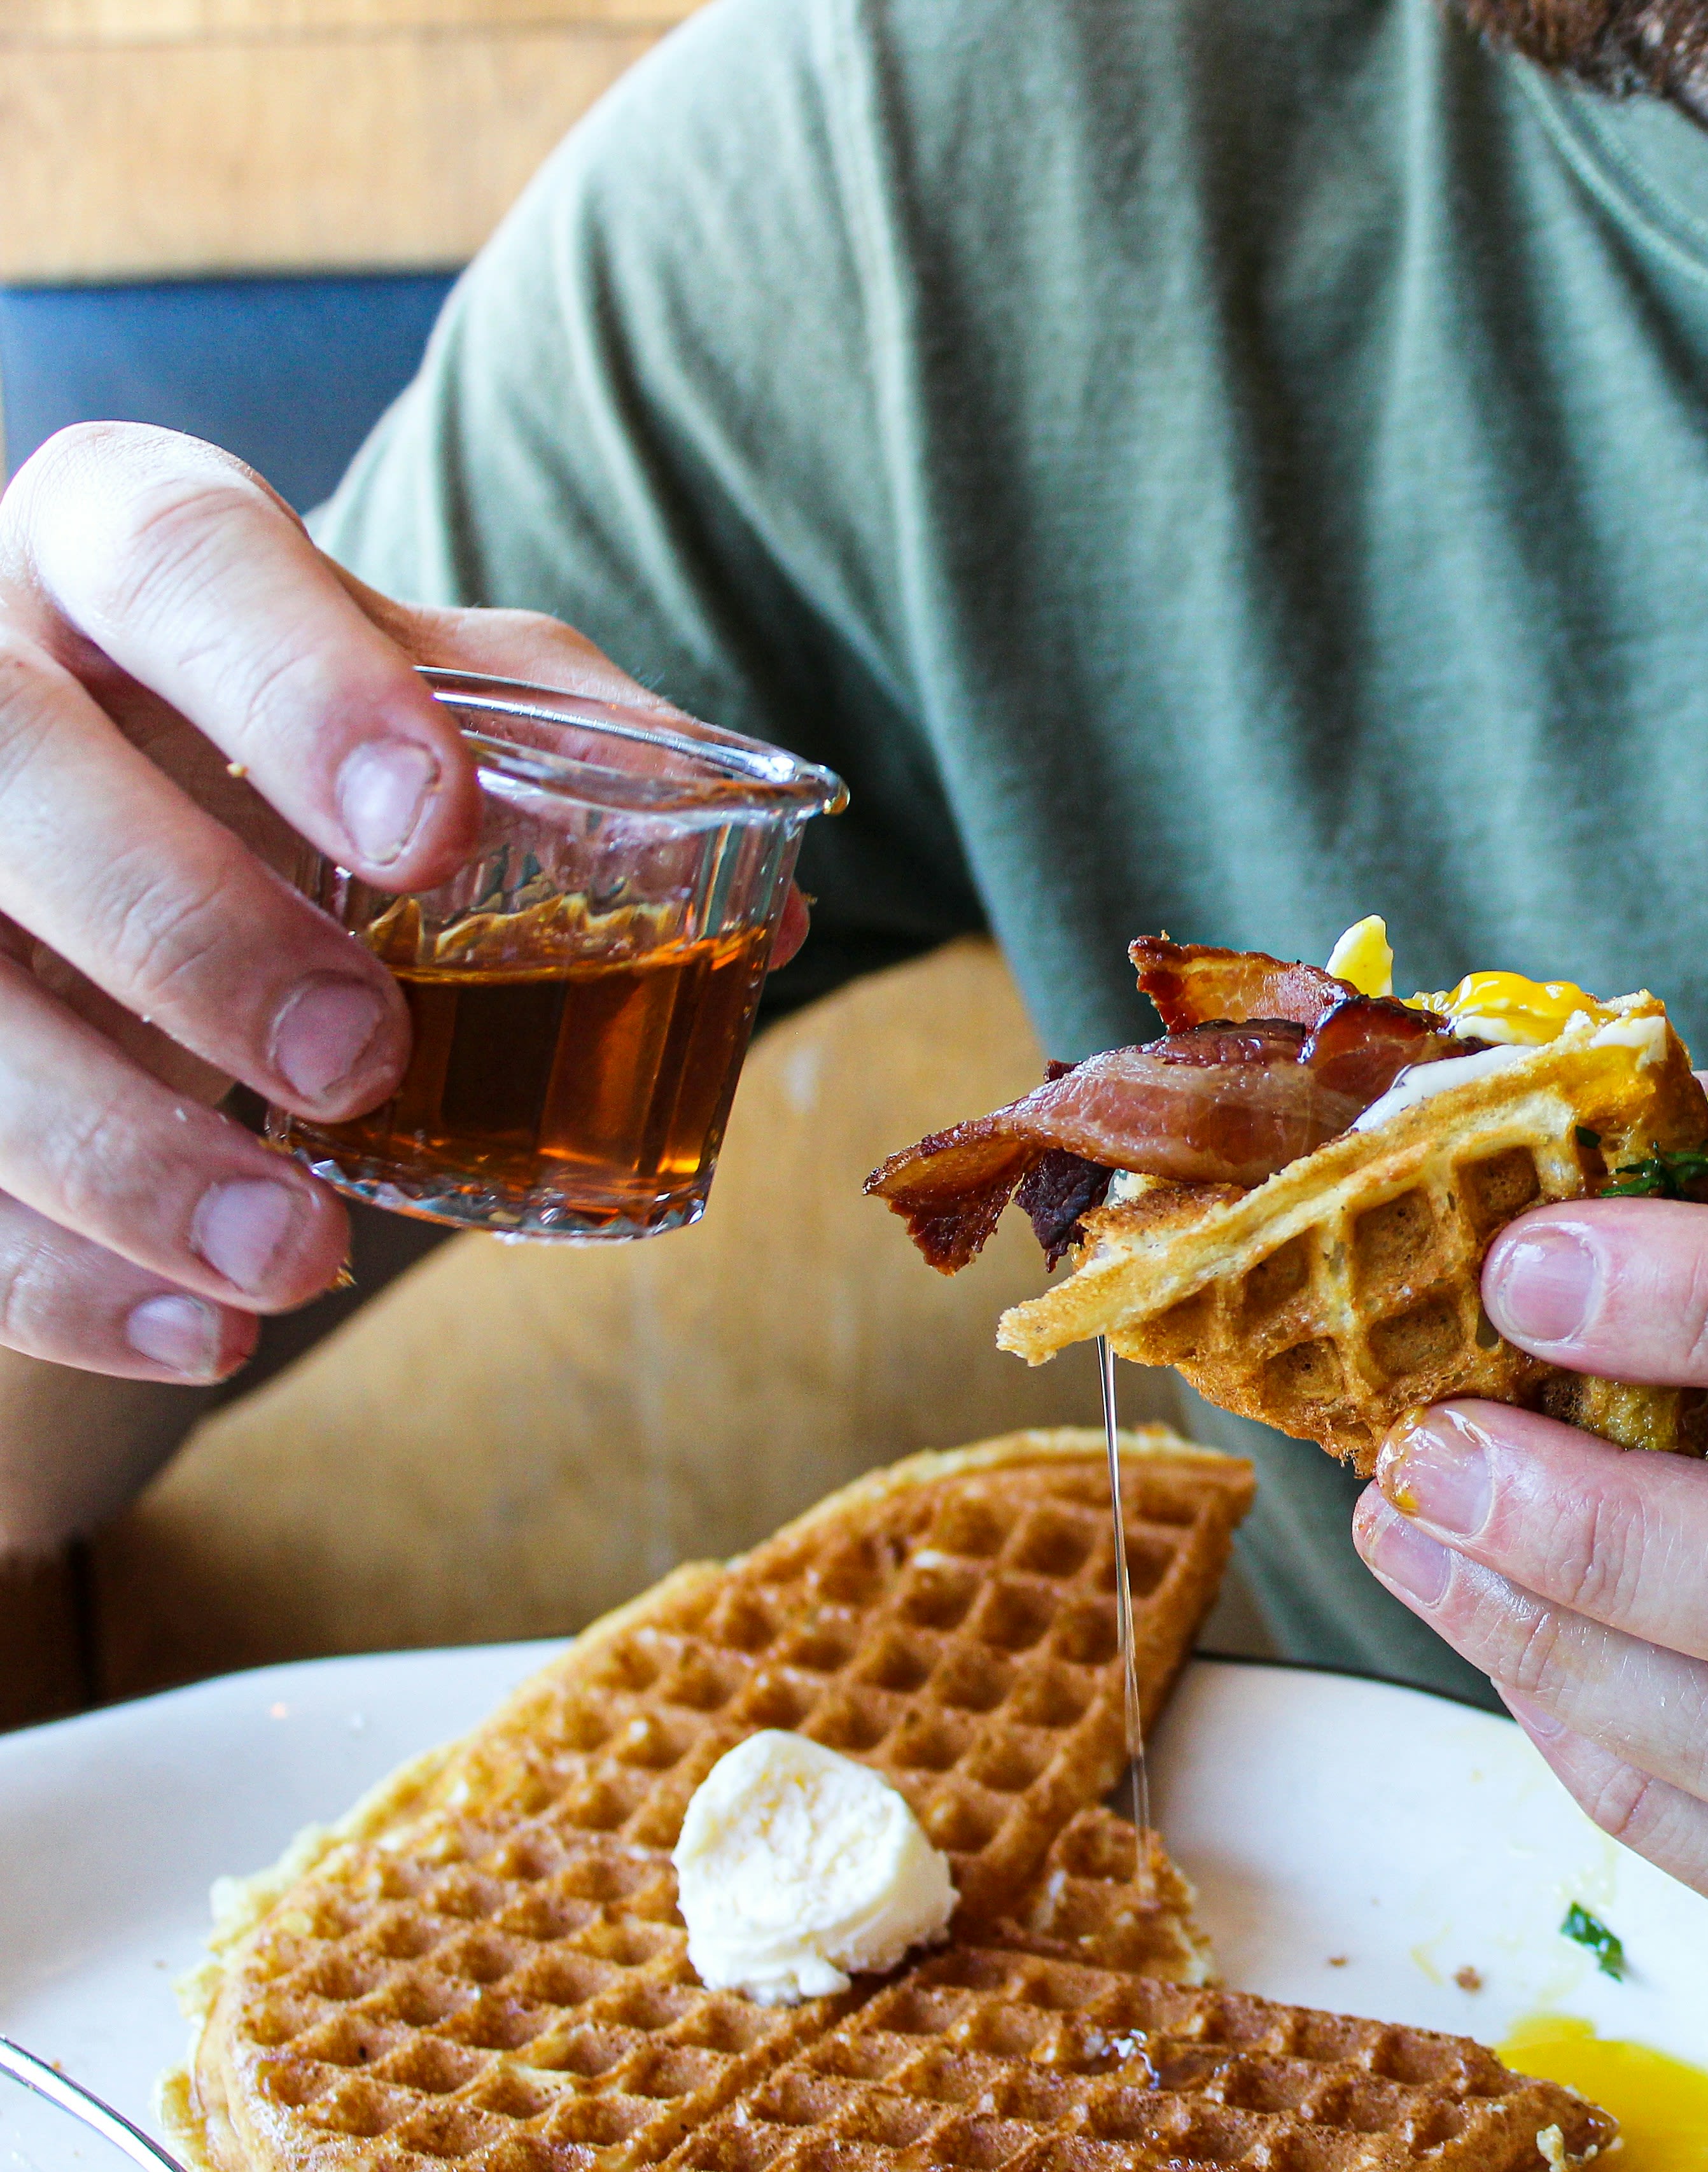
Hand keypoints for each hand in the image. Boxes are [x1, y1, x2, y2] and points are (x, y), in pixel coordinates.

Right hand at [0, 423, 701, 1382]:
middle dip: (187, 928)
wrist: (112, 859)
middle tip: (360, 1063)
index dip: (299, 685)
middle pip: (7, 763)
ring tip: (292, 1256)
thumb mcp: (424, 709)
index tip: (437, 828)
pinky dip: (62, 1271)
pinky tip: (202, 1335)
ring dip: (120, 1148)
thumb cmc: (286, 757)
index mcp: (118, 542)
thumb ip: (575, 763)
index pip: (182, 554)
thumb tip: (771, 908)